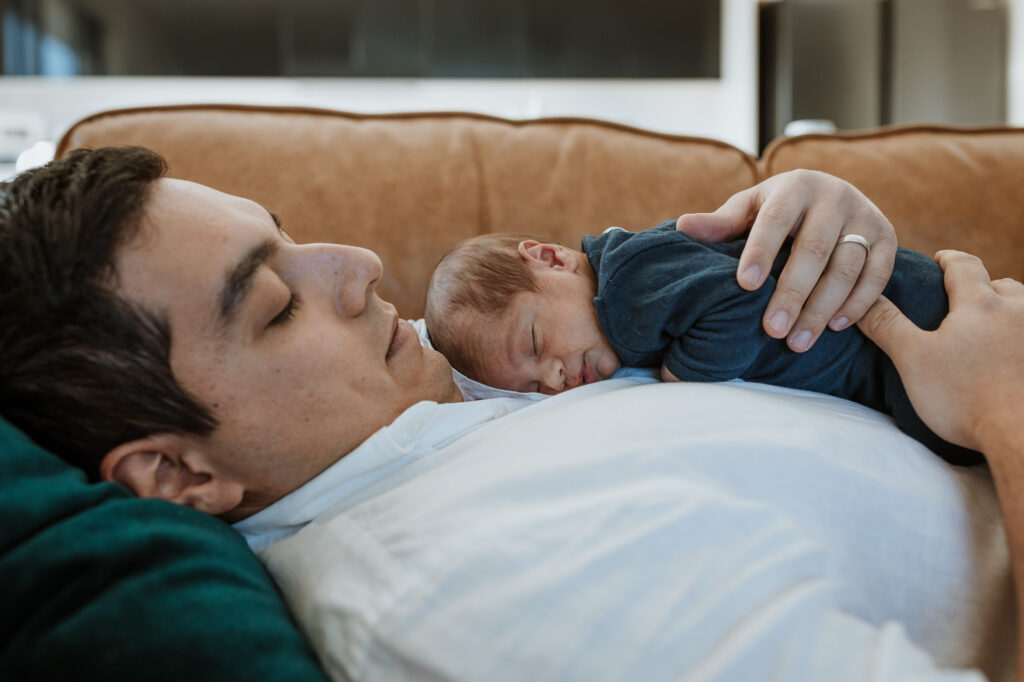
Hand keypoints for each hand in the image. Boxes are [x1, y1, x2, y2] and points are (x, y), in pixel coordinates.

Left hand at [677, 169, 896, 351]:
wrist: (831, 196)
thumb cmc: (778, 210)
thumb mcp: (750, 209)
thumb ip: (721, 223)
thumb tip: (683, 228)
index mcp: (794, 185)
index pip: (774, 221)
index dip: (760, 253)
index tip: (745, 286)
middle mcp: (835, 196)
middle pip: (813, 251)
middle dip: (792, 294)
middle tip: (771, 330)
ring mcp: (865, 215)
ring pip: (846, 267)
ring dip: (822, 308)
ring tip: (797, 341)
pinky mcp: (888, 236)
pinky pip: (878, 275)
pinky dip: (857, 303)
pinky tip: (834, 327)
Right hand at [857, 250, 1023, 453]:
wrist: (1019, 434)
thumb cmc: (963, 395)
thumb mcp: (913, 358)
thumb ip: (887, 324)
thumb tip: (860, 299)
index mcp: (980, 304)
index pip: (965, 266)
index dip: (949, 260)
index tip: (939, 260)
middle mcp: (1017, 313)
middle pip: (1003, 286)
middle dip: (984, 286)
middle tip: (965, 298)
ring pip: (1023, 310)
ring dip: (1008, 312)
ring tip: (990, 328)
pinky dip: (1018, 340)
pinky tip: (1007, 356)